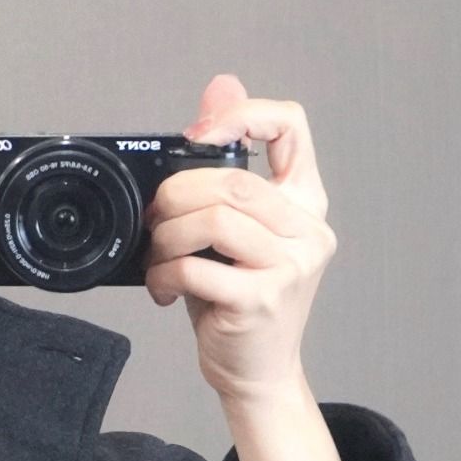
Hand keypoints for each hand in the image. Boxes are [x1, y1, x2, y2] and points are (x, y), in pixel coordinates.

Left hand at [142, 72, 338, 408]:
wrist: (256, 373)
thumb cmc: (238, 300)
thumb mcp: (232, 230)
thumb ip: (226, 164)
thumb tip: (219, 87)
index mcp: (305, 203)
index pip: (292, 125)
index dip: (242, 114)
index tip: (198, 134)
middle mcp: (307, 230)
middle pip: (233, 179)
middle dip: (177, 193)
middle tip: (154, 219)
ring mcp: (289, 266)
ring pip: (214, 219)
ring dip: (167, 236)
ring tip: (158, 257)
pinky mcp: (260, 299)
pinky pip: (196, 267)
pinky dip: (164, 274)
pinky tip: (163, 288)